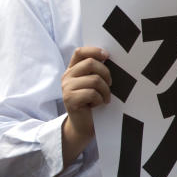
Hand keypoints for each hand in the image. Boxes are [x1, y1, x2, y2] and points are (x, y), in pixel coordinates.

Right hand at [61, 46, 110, 161]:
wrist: (83, 125)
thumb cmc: (92, 103)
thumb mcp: (93, 83)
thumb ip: (95, 70)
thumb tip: (108, 56)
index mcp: (72, 70)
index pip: (80, 52)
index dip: (94, 51)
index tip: (107, 56)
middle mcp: (67, 77)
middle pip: (90, 64)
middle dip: (106, 74)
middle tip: (110, 85)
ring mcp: (66, 88)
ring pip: (94, 80)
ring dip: (105, 91)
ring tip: (104, 98)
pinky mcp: (69, 99)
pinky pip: (92, 93)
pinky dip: (100, 100)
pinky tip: (98, 105)